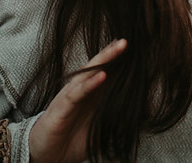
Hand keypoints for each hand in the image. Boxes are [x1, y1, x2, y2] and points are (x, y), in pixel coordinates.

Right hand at [28, 38, 127, 162]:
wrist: (46, 155)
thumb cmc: (72, 140)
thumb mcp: (101, 128)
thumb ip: (120, 119)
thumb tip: (145, 113)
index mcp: (91, 93)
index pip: (108, 71)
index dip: (121, 60)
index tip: (137, 48)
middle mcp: (80, 90)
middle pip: (99, 65)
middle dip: (114, 52)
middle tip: (129, 40)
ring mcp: (71, 96)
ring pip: (88, 72)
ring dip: (105, 59)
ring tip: (119, 47)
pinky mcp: (62, 107)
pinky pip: (77, 93)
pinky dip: (90, 84)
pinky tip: (102, 76)